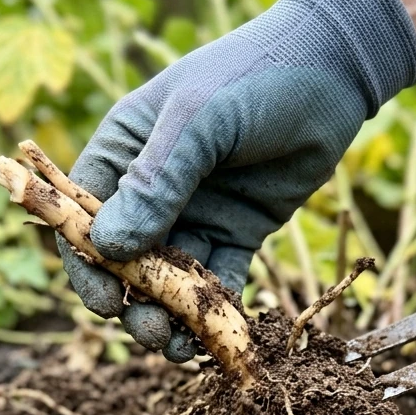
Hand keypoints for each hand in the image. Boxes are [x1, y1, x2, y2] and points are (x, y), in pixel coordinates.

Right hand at [60, 0, 415, 361]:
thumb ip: (156, 182)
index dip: (86, 264)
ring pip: (169, 278)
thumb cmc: (254, 78)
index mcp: (124, 151)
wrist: (332, 71)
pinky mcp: (237, 232)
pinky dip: (214, 308)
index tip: (104, 301)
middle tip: (151, 330)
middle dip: (132, 299)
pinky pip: (217, 280)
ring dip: (170, 314)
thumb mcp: (197, 122)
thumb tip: (110, 248)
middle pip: (124, 258)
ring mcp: (195, 212)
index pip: (82, 216)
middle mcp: (152, 187)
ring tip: (180, 343)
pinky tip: (216, 333)